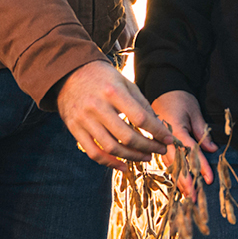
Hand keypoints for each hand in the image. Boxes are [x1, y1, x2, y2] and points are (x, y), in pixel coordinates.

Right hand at [55, 60, 175, 171]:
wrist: (69, 72)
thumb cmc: (102, 77)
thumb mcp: (124, 82)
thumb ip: (141, 103)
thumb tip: (158, 126)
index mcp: (112, 91)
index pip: (140, 118)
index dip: (157, 132)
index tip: (168, 139)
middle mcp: (97, 106)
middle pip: (127, 136)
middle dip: (148, 147)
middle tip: (159, 150)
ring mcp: (84, 119)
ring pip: (111, 148)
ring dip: (132, 157)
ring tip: (146, 157)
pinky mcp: (75, 129)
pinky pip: (94, 153)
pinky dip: (110, 163)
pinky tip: (124, 166)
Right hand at [152, 90, 217, 195]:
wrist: (163, 89)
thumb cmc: (180, 98)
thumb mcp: (194, 110)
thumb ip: (202, 130)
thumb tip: (212, 149)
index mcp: (173, 128)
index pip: (189, 150)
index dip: (200, 166)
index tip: (209, 179)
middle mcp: (163, 137)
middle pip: (176, 162)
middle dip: (185, 181)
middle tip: (194, 198)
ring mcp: (158, 141)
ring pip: (169, 165)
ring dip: (178, 181)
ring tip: (187, 196)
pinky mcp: (157, 143)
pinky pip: (164, 161)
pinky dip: (172, 173)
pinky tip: (178, 185)